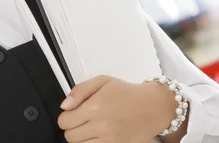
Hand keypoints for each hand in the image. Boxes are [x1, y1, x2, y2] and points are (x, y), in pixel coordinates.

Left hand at [58, 75, 180, 142]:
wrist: (154, 106)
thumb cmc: (127, 92)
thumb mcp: (102, 81)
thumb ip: (79, 90)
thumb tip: (64, 106)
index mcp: (94, 107)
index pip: (64, 121)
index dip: (66, 116)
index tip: (74, 113)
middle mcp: (101, 126)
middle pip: (70, 137)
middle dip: (72, 128)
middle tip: (83, 120)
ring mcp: (110, 140)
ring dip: (82, 138)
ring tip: (91, 128)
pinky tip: (98, 136)